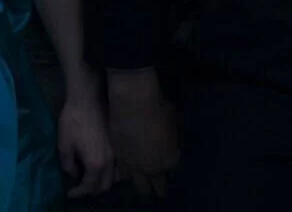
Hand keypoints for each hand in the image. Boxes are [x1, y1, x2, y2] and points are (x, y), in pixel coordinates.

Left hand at [57, 73, 116, 196]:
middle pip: (105, 186)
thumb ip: (68, 164)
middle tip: (80, 187)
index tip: (70, 192)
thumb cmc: (73, 120)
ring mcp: (118, 153)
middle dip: (92, 190)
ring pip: (115, 177)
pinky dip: (112, 172)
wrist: (88, 98)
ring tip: (92, 178)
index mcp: (95, 164)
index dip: (78, 192)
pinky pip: (120, 166)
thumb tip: (74, 174)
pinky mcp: (119, 144)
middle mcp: (110, 162)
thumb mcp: (64, 144)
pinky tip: (102, 166)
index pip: (89, 187)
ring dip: (104, 182)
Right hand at [106, 70, 178, 199]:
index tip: (169, 166)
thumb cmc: (159, 109)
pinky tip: (126, 173)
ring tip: (140, 182)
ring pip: (137, 183)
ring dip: (140, 182)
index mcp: (169, 160)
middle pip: (156, 185)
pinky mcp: (117, 157)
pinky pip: (122, 172)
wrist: (133, 102)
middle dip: (157, 187)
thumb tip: (170, 135)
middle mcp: (152, 168)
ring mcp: (133, 164)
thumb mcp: (174, 121)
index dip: (170, 167)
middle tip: (157, 190)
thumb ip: (172, 135)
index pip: (171, 170)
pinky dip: (125, 173)